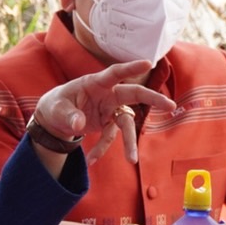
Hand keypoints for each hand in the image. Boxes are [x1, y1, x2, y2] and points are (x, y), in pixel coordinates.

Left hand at [34, 59, 175, 163]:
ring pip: (126, 123)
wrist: (54, 118)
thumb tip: (79, 125)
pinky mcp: (108, 123)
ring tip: (132, 160)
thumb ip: (68, 116)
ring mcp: (110, 109)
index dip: (130, 68)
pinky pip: (110, 138)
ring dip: (129, 142)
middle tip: (170, 106)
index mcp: (94, 83)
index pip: (114, 73)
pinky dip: (101, 150)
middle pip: (134, 94)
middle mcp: (107, 95)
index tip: (147, 63)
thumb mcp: (57, 110)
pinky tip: (91, 161)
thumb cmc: (57, 105)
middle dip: (153, 99)